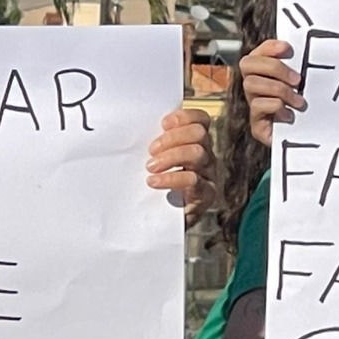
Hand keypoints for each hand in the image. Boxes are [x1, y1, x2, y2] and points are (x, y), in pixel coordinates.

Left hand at [147, 106, 214, 226]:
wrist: (162, 222)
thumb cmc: (154, 187)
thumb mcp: (154, 161)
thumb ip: (154, 144)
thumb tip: (131, 128)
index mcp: (195, 142)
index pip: (201, 119)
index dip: (184, 117)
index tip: (162, 124)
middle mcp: (206, 155)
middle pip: (199, 133)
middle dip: (172, 137)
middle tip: (151, 151)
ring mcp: (208, 174)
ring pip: (197, 153)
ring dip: (171, 156)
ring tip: (150, 167)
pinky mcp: (207, 194)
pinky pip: (193, 180)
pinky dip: (171, 178)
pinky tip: (154, 182)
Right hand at [240, 39, 303, 147]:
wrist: (309, 140)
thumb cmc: (308, 109)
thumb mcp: (305, 86)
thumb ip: (300, 68)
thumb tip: (306, 49)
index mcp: (264, 73)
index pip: (257, 52)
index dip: (269, 47)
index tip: (288, 49)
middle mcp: (253, 86)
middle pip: (248, 64)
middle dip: (274, 68)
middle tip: (298, 80)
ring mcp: (253, 104)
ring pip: (251, 84)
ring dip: (280, 90)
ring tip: (299, 101)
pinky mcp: (256, 124)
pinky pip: (257, 106)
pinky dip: (276, 107)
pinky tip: (290, 115)